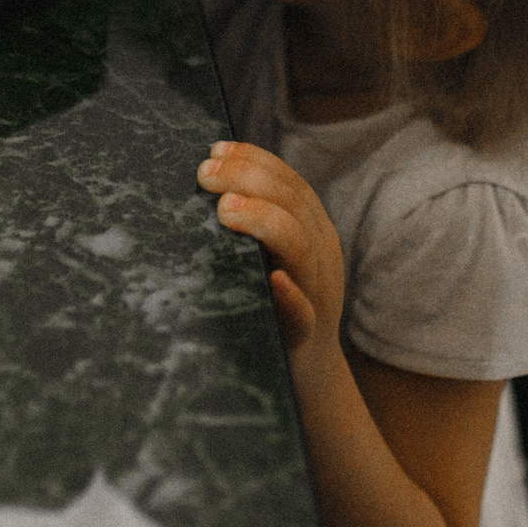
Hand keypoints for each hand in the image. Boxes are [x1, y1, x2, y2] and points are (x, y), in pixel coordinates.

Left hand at [200, 140, 343, 365]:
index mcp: (314, 232)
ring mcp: (318, 295)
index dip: (255, 160)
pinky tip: (272, 280)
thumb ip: (255, 225)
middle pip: (294, 205)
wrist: (307, 376)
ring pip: (303, 250)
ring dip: (264, 223)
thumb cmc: (274, 308)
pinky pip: (303, 314)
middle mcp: (322, 257)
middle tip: (205, 175)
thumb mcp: (270, 257)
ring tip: (226, 210)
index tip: (215, 150)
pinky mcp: (305, 336)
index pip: (290, 184)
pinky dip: (290, 295)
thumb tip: (208, 179)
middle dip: (249, 181)